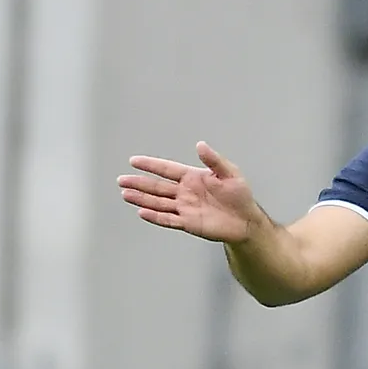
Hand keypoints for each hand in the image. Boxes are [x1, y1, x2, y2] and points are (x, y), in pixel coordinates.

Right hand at [118, 141, 262, 242]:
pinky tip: (142, 212)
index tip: (134, 161)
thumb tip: (200, 145)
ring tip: (125, 194)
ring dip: (142, 199)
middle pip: (157, 186)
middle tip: (122, 180)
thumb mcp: (230, 173)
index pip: (167, 169)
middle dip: (139, 182)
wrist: (245, 221)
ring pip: (158, 203)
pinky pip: (168, 219)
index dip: (151, 165)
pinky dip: (155, 216)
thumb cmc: (240, 196)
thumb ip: (214, 160)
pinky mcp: (187, 223)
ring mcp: (184, 208)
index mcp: (193, 177)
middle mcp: (185, 192)